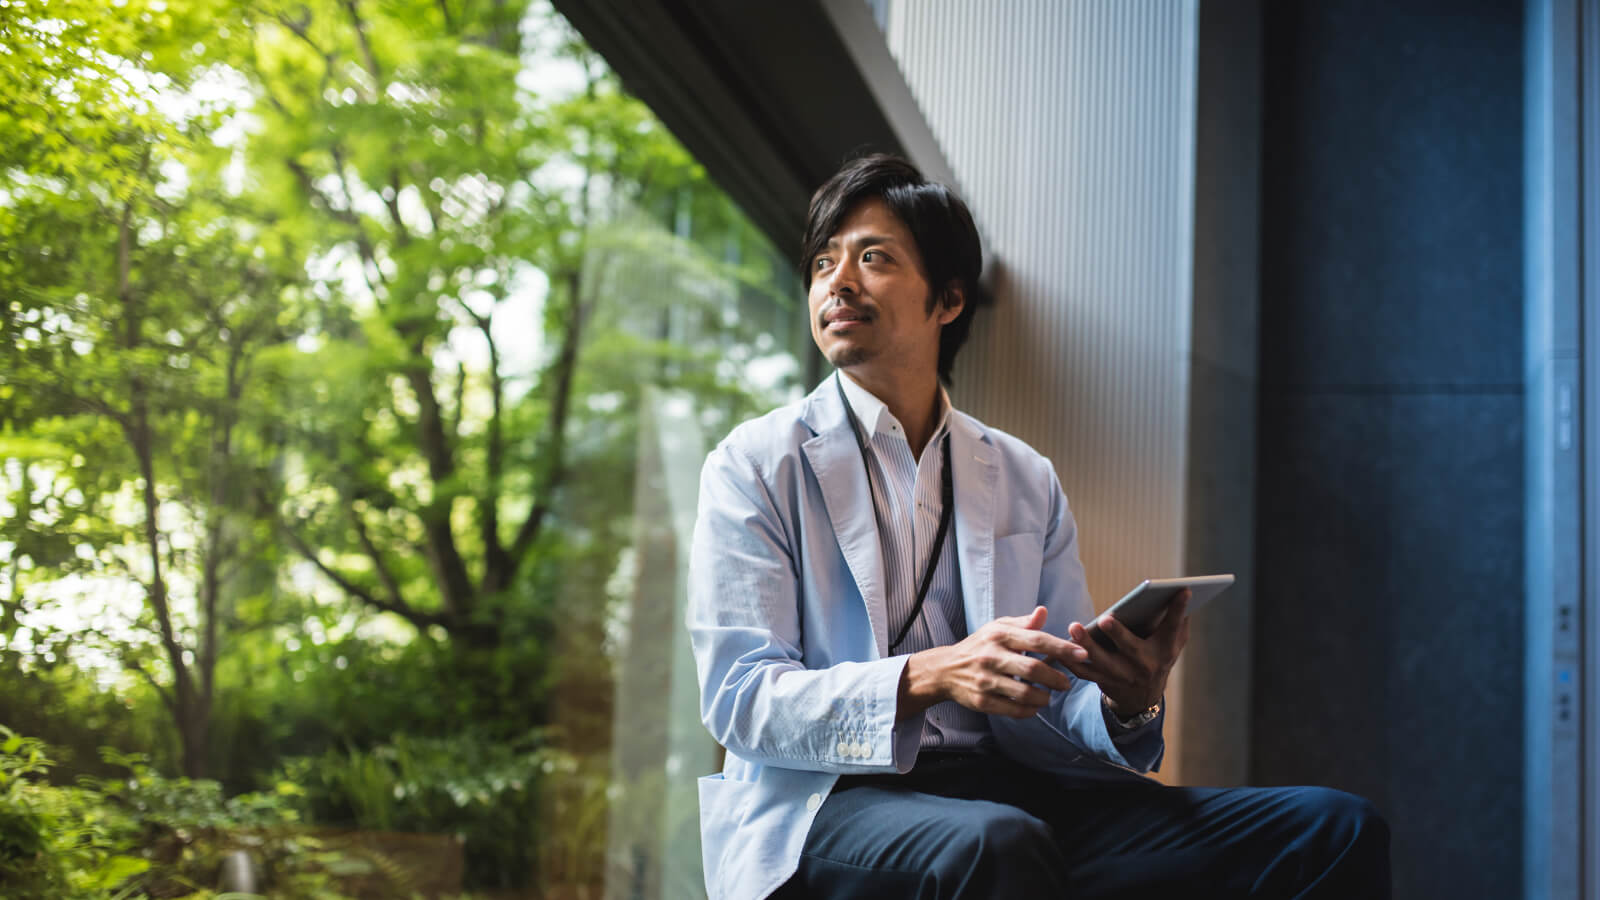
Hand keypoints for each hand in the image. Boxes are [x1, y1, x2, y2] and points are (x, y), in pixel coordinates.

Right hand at [898, 606, 1075, 718]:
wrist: (945, 669)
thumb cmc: (979, 646)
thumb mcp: (997, 628)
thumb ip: (1023, 623)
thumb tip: (1043, 612)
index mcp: (999, 635)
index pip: (1036, 639)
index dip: (1061, 647)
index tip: (1082, 654)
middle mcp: (991, 656)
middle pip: (1032, 669)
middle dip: (1056, 678)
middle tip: (1066, 683)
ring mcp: (985, 680)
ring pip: (1024, 693)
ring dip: (1043, 697)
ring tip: (1048, 696)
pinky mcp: (981, 700)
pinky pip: (1012, 709)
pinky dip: (1028, 710)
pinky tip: (1034, 706)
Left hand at [1061, 590, 1190, 714]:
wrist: (1142, 698)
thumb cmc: (1157, 657)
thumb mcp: (1172, 644)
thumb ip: (1177, 621)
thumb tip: (1182, 593)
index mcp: (1165, 651)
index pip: (1173, 627)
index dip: (1178, 609)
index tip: (1182, 590)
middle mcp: (1145, 665)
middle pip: (1131, 648)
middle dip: (1119, 634)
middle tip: (1106, 618)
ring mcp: (1123, 676)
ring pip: (1103, 662)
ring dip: (1087, 646)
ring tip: (1074, 627)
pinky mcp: (1103, 682)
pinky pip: (1083, 673)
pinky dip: (1069, 662)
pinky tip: (1058, 648)